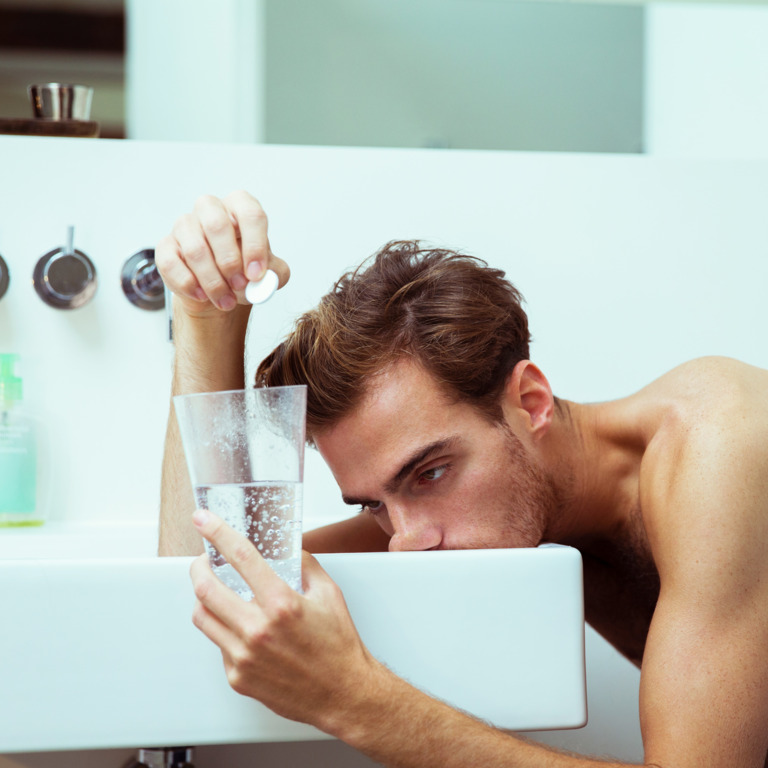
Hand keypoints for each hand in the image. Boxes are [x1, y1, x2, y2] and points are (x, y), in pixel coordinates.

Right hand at [156, 191, 290, 317]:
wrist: (220, 290)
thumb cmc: (244, 272)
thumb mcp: (270, 273)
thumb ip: (275, 273)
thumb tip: (265, 277)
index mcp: (241, 208)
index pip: (250, 214)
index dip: (254, 245)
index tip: (257, 274)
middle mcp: (211, 210)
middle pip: (217, 225)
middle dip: (230, 262)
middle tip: (240, 286)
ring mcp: (185, 225)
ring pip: (194, 249)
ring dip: (212, 281)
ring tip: (226, 300)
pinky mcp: (167, 246)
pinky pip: (171, 263)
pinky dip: (188, 284)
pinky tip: (202, 295)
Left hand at [189, 509, 378, 730]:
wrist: (343, 693)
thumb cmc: (338, 645)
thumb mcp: (329, 593)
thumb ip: (304, 564)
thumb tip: (287, 548)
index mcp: (282, 603)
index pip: (240, 557)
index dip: (217, 532)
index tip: (204, 520)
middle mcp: (258, 630)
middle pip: (206, 589)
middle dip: (198, 567)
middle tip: (203, 560)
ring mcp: (244, 657)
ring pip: (203, 617)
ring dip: (204, 598)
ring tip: (215, 591)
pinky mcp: (238, 678)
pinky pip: (218, 644)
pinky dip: (223, 629)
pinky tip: (239, 626)